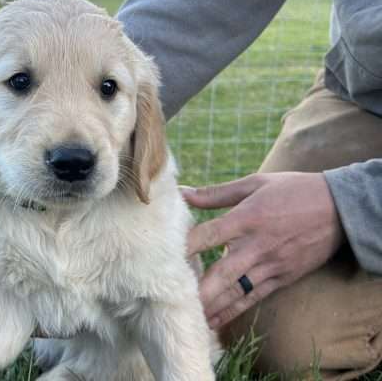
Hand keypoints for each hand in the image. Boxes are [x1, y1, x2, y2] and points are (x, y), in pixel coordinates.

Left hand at [182, 172, 344, 329]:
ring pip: (237, 291)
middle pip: (223, 272)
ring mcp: (272, 265)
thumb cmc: (292, 190)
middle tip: (175, 299)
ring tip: (190, 317)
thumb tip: (184, 192)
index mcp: (248, 217)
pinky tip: (216, 321)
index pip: (210, 234)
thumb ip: (216, 193)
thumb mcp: (254, 183)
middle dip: (199, 288)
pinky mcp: (283, 277)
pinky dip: (234, 310)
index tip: (165, 254)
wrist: (338, 208)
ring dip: (213, 305)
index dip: (187, 244)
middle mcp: (258, 245)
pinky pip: (254, 297)